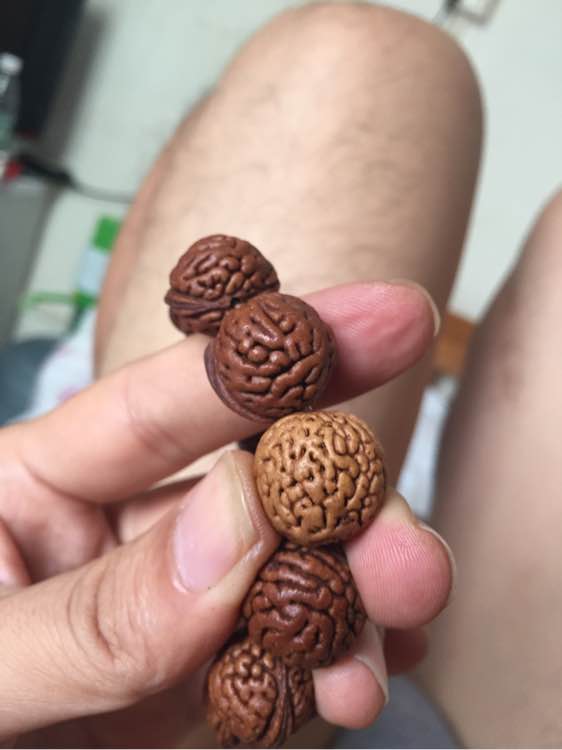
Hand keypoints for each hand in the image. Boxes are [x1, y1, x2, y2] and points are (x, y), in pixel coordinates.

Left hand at [0, 281, 453, 746]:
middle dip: (346, 507)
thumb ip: (91, 611)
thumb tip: (238, 517)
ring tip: (399, 634)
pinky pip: (280, 661)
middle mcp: (116, 534)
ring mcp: (166, 609)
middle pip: (254, 487)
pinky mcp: (196, 682)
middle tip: (413, 557)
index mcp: (39, 487)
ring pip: (286, 574)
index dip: (271, 359)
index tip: (385, 319)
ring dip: (354, 596)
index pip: (163, 405)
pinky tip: (364, 676)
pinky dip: (333, 665)